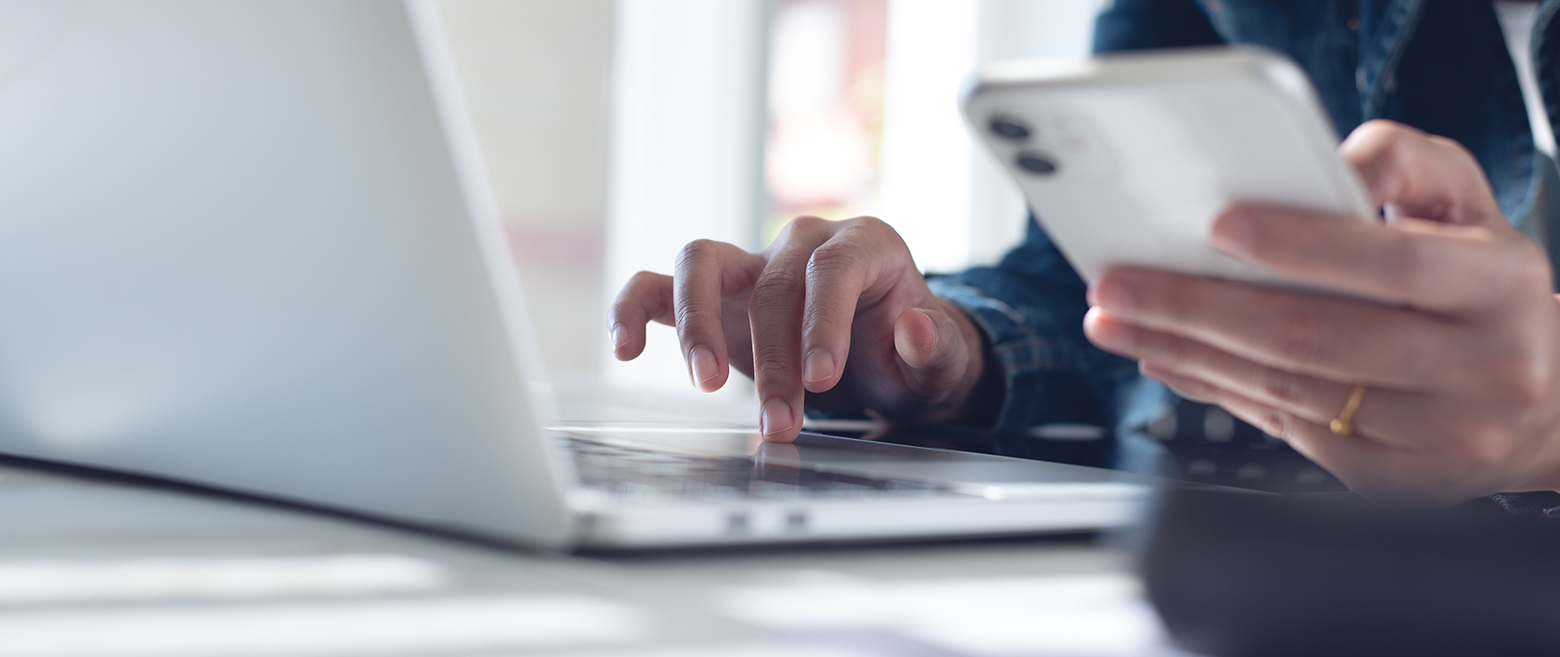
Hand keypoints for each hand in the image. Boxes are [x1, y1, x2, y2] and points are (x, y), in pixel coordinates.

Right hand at [609, 216, 991, 441]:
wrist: (885, 360)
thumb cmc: (908, 355)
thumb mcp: (940, 360)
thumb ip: (934, 347)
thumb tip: (914, 327)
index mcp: (864, 245)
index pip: (833, 269)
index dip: (822, 320)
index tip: (821, 377)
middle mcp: (802, 243)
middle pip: (771, 285)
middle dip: (773, 360)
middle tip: (780, 422)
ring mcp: (750, 264)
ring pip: (701, 262)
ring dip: (697, 323)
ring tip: (705, 383)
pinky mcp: (713, 295)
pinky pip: (658, 286)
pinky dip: (635, 310)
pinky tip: (627, 349)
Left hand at [1084, 120, 1559, 501]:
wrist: (1545, 402)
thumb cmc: (1484, 286)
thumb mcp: (1467, 205)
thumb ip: (1403, 164)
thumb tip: (1328, 162)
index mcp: (1500, 287)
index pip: (1394, 262)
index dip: (1303, 244)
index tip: (1218, 226)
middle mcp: (1481, 369)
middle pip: (1318, 338)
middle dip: (1198, 307)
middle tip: (1117, 283)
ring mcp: (1438, 436)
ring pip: (1289, 392)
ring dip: (1186, 351)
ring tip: (1116, 319)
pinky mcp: (1394, 482)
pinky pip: (1286, 431)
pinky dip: (1214, 390)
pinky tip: (1166, 357)